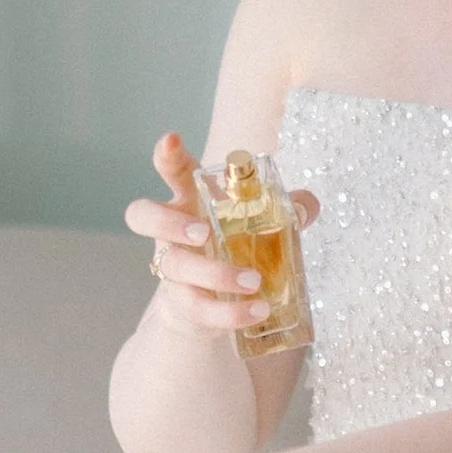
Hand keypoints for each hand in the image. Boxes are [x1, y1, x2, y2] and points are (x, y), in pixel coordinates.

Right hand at [122, 129, 317, 338]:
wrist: (208, 304)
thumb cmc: (231, 247)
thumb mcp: (257, 223)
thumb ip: (286, 209)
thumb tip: (307, 205)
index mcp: (188, 200)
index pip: (170, 170)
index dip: (166, 155)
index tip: (172, 140)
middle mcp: (171, 232)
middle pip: (144, 215)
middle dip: (170, 221)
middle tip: (203, 232)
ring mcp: (173, 268)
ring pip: (176, 266)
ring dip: (215, 273)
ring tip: (252, 281)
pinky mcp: (183, 304)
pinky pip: (199, 309)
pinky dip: (229, 313)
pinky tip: (258, 310)